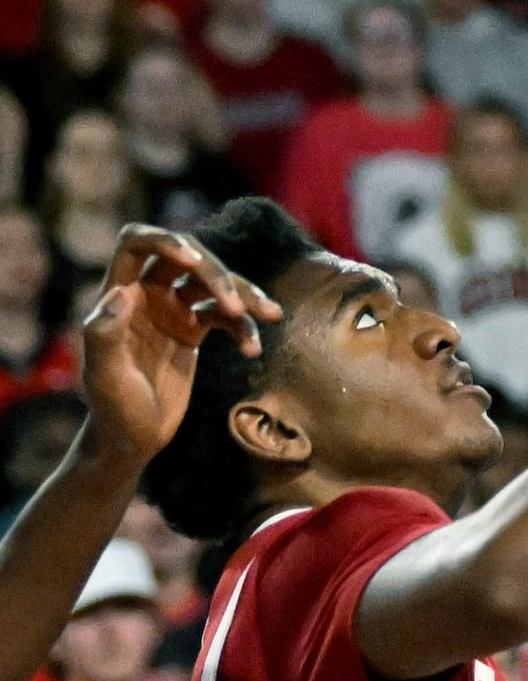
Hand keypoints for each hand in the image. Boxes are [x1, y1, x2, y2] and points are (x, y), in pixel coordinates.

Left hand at [77, 225, 279, 464]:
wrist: (132, 441)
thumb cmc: (112, 411)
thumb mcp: (104, 378)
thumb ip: (105, 335)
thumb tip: (123, 293)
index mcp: (119, 296)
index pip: (136, 244)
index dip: (164, 240)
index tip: (193, 258)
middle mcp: (146, 295)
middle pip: (188, 257)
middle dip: (217, 274)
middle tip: (237, 303)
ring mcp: (172, 311)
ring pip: (214, 283)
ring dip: (243, 295)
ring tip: (269, 315)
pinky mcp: (194, 330)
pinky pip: (226, 314)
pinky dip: (245, 327)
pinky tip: (252, 349)